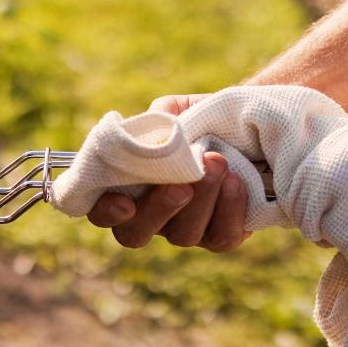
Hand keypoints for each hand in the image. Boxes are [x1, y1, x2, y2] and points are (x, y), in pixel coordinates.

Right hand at [86, 94, 250, 252]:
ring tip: (219, 164)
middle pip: (135, 233)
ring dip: (202, 200)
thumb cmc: (202, 120)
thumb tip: (158, 126)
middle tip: (183, 184)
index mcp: (126, 186)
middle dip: (159, 209)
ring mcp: (184, 229)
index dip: (106, 211)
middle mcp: (149, 215)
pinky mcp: (220, 235)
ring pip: (183, 235)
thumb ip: (160, 116)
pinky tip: (237, 182)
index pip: (100, 211)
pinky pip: (221, 237)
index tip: (124, 201)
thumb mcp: (179, 109)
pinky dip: (230, 209)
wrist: (247, 130)